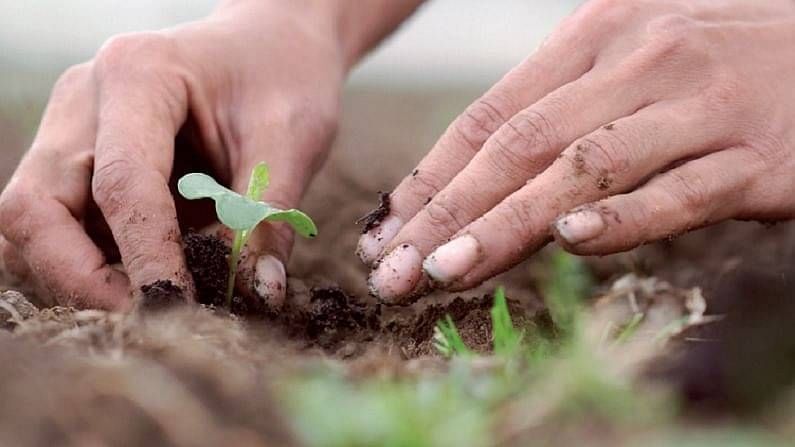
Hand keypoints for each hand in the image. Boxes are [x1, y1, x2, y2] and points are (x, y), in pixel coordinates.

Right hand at [0, 1, 346, 308]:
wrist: (270, 47)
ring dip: (80, 275)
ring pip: (32, 223)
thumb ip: (267, 216)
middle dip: (80, 278)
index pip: (121, 182)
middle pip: (35, 207)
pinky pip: (60, 226)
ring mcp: (71, 130)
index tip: (180, 308)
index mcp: (138, 76)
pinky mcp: (79, 160)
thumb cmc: (282, 78)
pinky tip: (149, 274)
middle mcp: (84, 100)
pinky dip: (92, 262)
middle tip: (152, 315)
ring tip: (155, 299)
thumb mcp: (291, 140)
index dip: (146, 256)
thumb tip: (258, 295)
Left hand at [360, 0, 794, 302]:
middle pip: (521, 145)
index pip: (489, 115)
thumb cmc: (718, 62)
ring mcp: (699, 105)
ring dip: (507, 226)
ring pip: (584, 170)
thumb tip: (473, 179)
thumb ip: (559, 111)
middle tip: (394, 271)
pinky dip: (624, 219)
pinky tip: (572, 244)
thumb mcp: (628, 61)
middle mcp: (640, 60)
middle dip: (447, 214)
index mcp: (595, 34)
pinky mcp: (757, 155)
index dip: (430, 179)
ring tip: (445, 272)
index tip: (385, 233)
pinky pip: (679, 192)